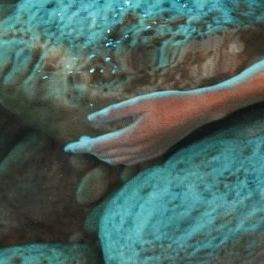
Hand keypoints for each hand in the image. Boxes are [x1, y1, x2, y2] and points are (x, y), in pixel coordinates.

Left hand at [64, 88, 212, 167]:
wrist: (196, 112)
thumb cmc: (169, 102)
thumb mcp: (140, 102)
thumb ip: (114, 112)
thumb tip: (91, 119)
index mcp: (131, 136)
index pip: (98, 146)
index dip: (81, 147)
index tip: (67, 148)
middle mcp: (137, 150)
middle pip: (105, 155)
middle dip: (90, 150)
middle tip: (79, 140)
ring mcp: (147, 154)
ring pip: (117, 161)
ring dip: (102, 155)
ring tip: (93, 145)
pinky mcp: (154, 153)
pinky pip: (128, 161)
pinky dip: (116, 158)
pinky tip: (115, 150)